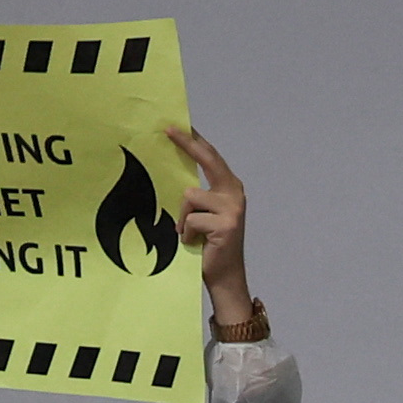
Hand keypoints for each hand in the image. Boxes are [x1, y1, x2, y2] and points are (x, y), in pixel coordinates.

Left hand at [169, 125, 263, 341]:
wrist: (224, 277)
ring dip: (182, 218)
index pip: (210, 157)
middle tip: (167, 130)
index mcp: (229, 188)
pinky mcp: (226, 224)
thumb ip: (194, 193)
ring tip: (189, 234)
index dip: (194, 140)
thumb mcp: (200, 213)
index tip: (176, 125)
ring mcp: (233, 208)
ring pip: (190, 196)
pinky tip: (196, 244)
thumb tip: (169, 169)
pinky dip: (187, 233)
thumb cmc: (207, 245)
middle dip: (187, 144)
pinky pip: (191, 219)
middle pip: (208, 160)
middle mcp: (235, 193)